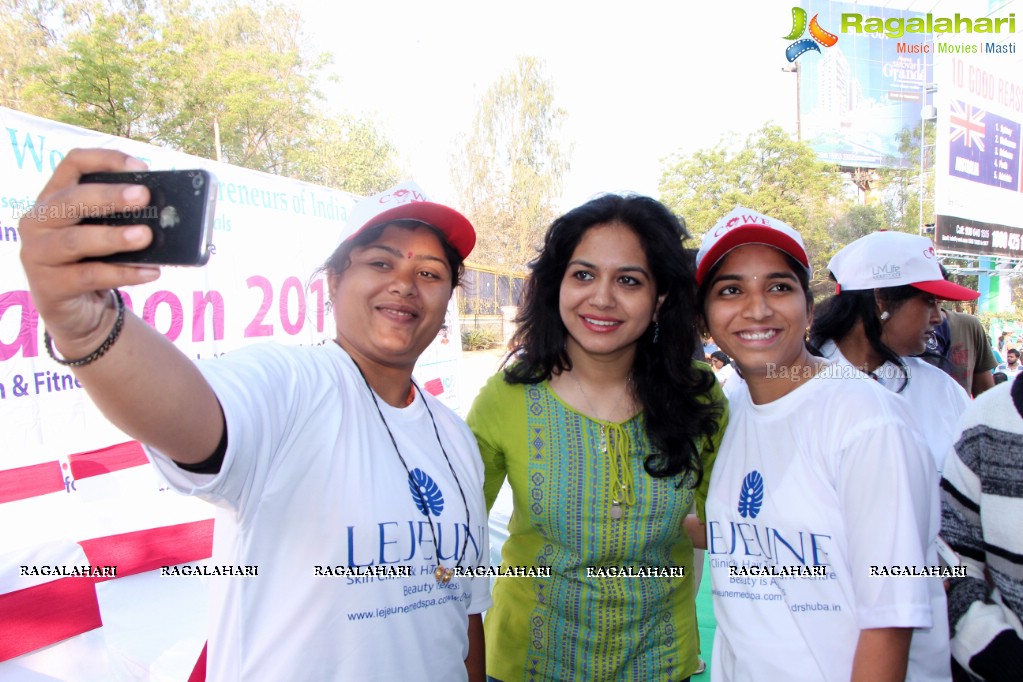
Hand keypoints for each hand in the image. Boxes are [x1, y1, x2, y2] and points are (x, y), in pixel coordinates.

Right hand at [18, 149, 159, 355]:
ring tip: (145, 235)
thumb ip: (122, 219)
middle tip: (143, 196)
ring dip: (114, 237)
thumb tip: (167, 211)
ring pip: (77, 241)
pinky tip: (150, 272)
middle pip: (72, 200)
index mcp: (53, 198)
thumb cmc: (93, 261)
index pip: (72, 164)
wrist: (76, 311)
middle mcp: (38, 221)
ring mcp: (38, 253)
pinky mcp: (49, 285)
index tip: (139, 166)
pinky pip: (89, 276)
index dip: (104, 159)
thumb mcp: (103, 233)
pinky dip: (123, 273)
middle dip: (109, 197)